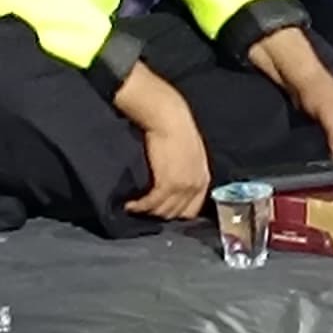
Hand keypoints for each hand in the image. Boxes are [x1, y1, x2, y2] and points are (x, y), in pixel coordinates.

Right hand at [120, 83, 211, 219]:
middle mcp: (195, 185)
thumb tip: (176, 183)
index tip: (160, 210)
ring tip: (134, 208)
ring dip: (147, 212)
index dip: (175, 213)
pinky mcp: (166, 184)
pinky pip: (151, 204)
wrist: (169, 118)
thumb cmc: (177, 130)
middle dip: (158, 213)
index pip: (192, 210)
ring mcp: (182, 186)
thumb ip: (188, 171)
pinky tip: (130, 205)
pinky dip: (139, 207)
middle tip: (143, 210)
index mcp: (203, 178)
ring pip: (162, 211)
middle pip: (176, 213)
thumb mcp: (191, 154)